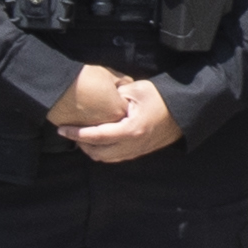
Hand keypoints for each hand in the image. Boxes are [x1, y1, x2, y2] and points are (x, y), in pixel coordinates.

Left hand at [57, 69, 183, 164]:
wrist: (185, 110)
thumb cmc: (162, 97)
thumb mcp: (137, 89)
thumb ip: (115, 97)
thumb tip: (98, 102)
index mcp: (130, 130)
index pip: (96, 136)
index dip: (76, 134)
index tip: (62, 129)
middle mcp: (133, 145)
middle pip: (98, 153)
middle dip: (81, 144)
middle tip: (71, 132)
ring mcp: (137, 150)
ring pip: (107, 158)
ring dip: (92, 149)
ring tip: (82, 136)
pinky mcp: (141, 151)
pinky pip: (116, 157)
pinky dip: (104, 151)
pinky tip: (99, 140)